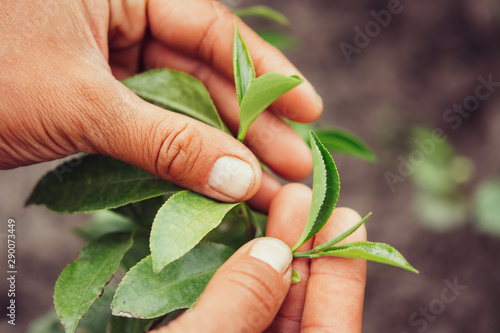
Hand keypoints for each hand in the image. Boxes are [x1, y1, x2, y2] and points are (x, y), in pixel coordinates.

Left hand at [0, 0, 321, 209]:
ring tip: (264, 182)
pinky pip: (152, 123)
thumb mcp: (83, 105)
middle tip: (293, 164)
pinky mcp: (95, 96)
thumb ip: (167, 142)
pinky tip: (214, 178)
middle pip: (205, 71)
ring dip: (221, 144)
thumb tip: (240, 176)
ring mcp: (109, 59)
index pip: (212, 30)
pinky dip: (181, 153)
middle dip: (251, 121)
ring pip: (182, 102)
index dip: (265, 75)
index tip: (308, 110)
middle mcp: (120, 17)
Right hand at [151, 184, 365, 331]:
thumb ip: (240, 303)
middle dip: (303, 252)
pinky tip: (238, 237)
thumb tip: (274, 253)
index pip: (331, 330)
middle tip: (303, 198)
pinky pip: (228, 308)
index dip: (342, 274)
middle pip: (298, 311)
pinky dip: (235, 274)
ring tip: (278, 203)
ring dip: (269, 257)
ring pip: (262, 305)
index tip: (343, 217)